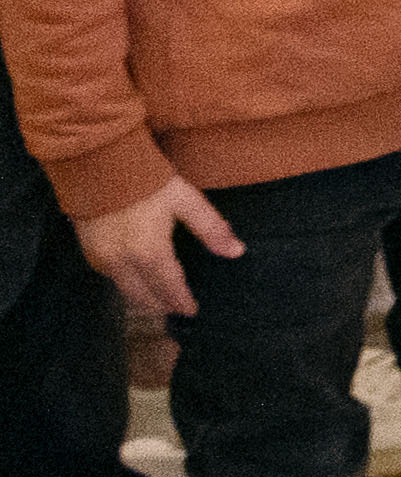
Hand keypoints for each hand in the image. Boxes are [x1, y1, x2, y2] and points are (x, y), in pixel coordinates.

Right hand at [78, 172, 231, 319]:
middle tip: (177, 309)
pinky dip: (127, 283)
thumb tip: (236, 252)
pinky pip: (111, 277)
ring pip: (125, 289)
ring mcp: (101, 258)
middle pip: (144, 295)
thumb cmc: (146, 180)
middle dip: (162, 304)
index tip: (192, 311)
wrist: (98, 164)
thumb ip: (211, 228)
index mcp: (148, 252)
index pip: (169, 287)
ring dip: (143, 297)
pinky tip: (138, 280)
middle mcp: (121, 262)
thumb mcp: (185, 200)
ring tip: (161, 300)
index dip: (181, 301)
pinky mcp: (88, 251)